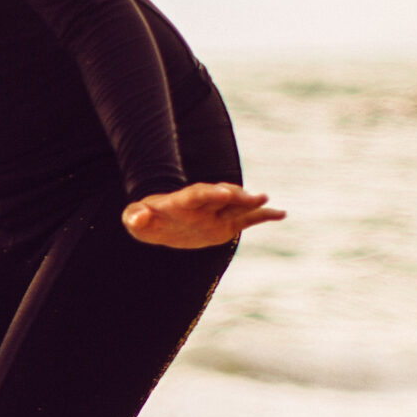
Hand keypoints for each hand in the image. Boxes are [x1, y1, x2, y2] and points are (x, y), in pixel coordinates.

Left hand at [121, 183, 283, 248]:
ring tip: (267, 202)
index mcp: (182, 202)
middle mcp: (203, 205)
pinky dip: (263, 216)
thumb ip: (135, 218)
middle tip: (257, 196)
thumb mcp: (135, 219)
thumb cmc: (144, 218)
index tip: (224, 192)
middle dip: (238, 196)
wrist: (159, 220)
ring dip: (252, 204)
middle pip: (222, 197)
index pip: (197, 195)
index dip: (211, 193)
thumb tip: (137, 218)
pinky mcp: (225, 224)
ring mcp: (216, 213)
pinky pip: (246, 219)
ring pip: (237, 206)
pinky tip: (281, 214)